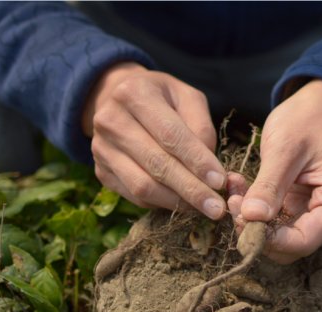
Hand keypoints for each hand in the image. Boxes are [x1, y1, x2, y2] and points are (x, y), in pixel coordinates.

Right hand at [82, 62, 226, 218]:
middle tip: (216, 208)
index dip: (197, 161)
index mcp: (134, 93)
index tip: (220, 181)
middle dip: (191, 189)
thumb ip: (202, 126)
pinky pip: (135, 196)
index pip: (170, 135)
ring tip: (204, 207)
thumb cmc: (162, 99)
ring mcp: (101, 148)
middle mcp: (110, 120)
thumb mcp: (187, 98)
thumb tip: (210, 169)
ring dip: (177, 202)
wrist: (119, 101)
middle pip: (157, 164)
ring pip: (143, 186)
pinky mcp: (101, 172)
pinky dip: (162, 204)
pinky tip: (183, 203)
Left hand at [227, 79, 321, 263]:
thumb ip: (269, 185)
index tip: (241, 221)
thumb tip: (250, 218)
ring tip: (235, 191)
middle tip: (233, 203)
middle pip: (294, 244)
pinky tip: (241, 188)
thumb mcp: (285, 148)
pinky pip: (280, 220)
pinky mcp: (306, 207)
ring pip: (283, 235)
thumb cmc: (309, 119)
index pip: (305, 241)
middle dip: (260, 230)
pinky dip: (259, 209)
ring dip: (255, 220)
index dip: (271, 240)